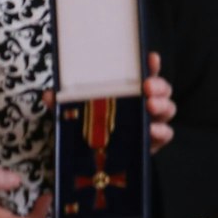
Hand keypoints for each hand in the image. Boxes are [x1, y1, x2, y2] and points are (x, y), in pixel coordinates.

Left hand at [42, 51, 173, 152]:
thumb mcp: (77, 112)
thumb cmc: (93, 127)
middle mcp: (146, 102)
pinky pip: (166, 134)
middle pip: (162, 88)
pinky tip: (152, 130)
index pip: (145, 72)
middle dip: (158, 85)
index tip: (150, 58)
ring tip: (150, 106)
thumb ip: (65, 104)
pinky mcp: (153, 142)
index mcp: (131, 90)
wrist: (99, 159)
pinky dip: (161, 131)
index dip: (150, 64)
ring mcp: (152, 121)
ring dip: (162, 105)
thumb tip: (49, 96)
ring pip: (168, 108)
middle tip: (147, 88)